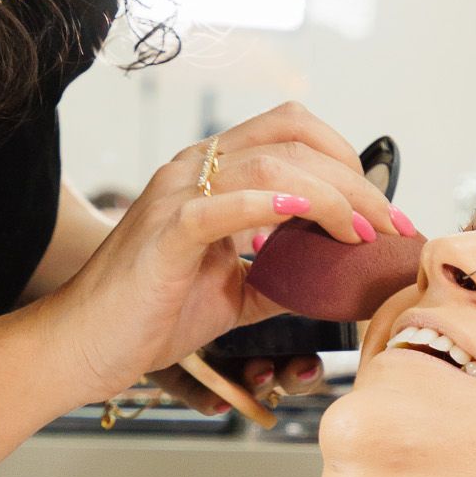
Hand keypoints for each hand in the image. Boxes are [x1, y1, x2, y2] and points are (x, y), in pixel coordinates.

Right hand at [43, 102, 405, 405]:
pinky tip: (298, 217)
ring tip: (360, 236)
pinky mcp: (163, 233)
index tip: (387, 215)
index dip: (349, 162)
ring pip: (269, 166)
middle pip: (294, 141)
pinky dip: (264, 205)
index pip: (293, 132)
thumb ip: (285, 274)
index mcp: (213, 173)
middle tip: (391, 228)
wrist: (84, 344)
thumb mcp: (235, 291)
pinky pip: (218, 205)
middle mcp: (196, 170)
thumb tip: (346, 277)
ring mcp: (177, 196)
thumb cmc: (150, 314)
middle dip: (357, 182)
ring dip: (330, 198)